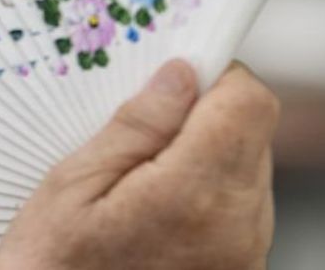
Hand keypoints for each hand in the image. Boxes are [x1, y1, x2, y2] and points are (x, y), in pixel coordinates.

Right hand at [0, 60, 278, 269]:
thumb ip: (135, 127)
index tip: (179, 73)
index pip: (250, 101)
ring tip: (140, 183)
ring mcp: (245, 256)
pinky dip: (206, 197)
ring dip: (204, 158)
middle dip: (204, 118)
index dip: (217, 76)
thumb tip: (180, 76)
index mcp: (194, 194)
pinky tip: (155, 213)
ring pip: (248, 170)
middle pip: (252, 133)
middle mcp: (236, 227)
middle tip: (141, 133)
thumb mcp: (72, 188)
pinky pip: (240, 211)